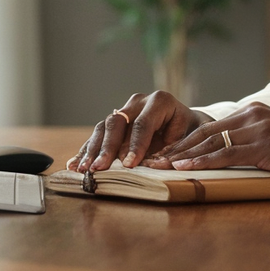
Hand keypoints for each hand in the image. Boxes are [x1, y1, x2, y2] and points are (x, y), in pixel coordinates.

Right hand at [70, 90, 208, 171]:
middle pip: (118, 122)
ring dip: (92, 149)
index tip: (129, 164)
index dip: (135, 144)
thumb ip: (178, 149)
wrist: (187, 124)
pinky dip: (87, 150)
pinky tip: (75, 164)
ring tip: (83, 168)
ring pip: (104, 127)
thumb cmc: (192, 132)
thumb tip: (160, 165)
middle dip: (108, 147)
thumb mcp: (194, 137)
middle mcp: (138, 102)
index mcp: (160, 102)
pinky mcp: (115, 122)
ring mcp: (124, 110)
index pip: (143, 123)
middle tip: (99, 168)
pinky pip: (98, 134)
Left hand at [151, 103, 269, 188]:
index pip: (212, 127)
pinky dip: (203, 162)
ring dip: (183, 156)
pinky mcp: (266, 146)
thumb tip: (232, 155)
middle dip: (177, 147)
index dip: (186, 141)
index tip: (166, 153)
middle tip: (153, 159)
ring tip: (160, 166)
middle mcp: (254, 114)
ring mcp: (260, 129)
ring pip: (211, 142)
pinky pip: (227, 154)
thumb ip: (255, 142)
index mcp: (255, 111)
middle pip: (205, 132)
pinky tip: (185, 168)